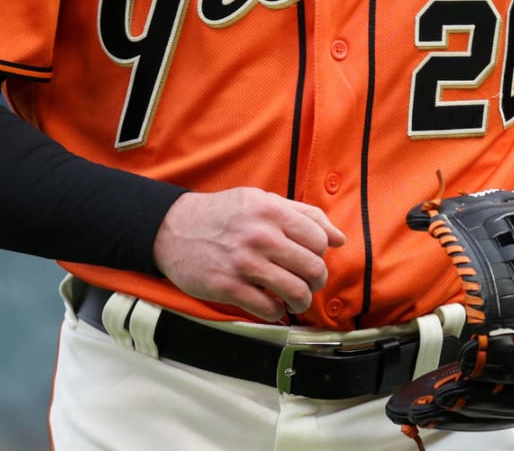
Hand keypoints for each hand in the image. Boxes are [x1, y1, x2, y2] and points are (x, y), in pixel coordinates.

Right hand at [153, 188, 346, 321]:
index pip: (320, 239)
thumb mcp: (262, 200)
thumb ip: (303, 215)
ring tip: (294, 297)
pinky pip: (269, 310)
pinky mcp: (229, 288)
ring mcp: (245, 264)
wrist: (174, 229)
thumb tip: (339, 238)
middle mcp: (261, 237)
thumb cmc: (223, 215)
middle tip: (307, 281)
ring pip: (296, 293)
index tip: (310, 256)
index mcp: (272, 211)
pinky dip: (276, 311)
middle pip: (313, 268)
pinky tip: (270, 303)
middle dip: (316, 280)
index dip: (321, 252)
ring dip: (301, 301)